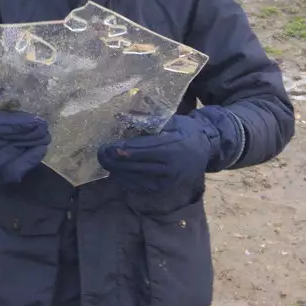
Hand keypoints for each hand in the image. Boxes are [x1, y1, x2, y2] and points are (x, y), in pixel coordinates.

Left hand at [97, 107, 241, 193]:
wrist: (204, 149)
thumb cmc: (185, 131)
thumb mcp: (170, 120)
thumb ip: (146, 120)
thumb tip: (120, 117)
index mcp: (172, 148)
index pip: (142, 150)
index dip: (122, 150)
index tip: (107, 147)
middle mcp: (171, 168)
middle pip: (136, 166)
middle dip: (115, 161)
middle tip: (100, 154)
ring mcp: (168, 181)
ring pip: (137, 178)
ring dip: (118, 171)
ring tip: (106, 162)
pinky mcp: (164, 188)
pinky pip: (141, 186)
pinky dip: (127, 180)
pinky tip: (117, 172)